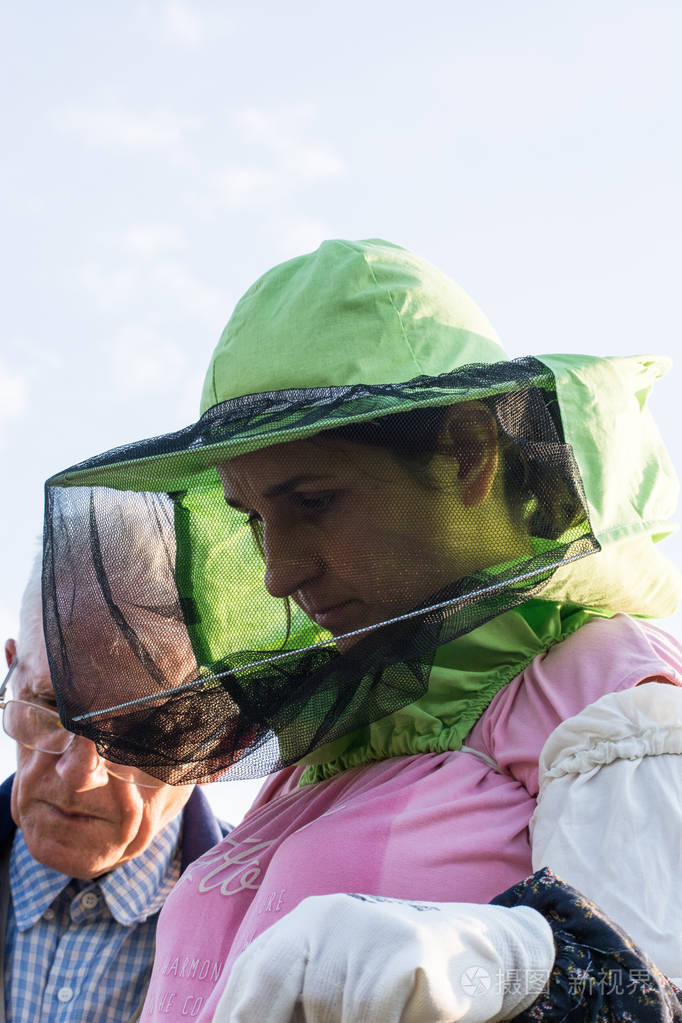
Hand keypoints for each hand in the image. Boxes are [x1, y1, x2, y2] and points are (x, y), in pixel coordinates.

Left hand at [215, 893, 554, 1022]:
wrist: (476, 950)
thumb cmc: (392, 981)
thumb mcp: (332, 984)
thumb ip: (293, 1003)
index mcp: (301, 926)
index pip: (250, 988)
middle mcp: (327, 919)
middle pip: (275, 1001)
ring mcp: (367, 932)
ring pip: (331, 1019)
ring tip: (383, 1014)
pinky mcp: (407, 956)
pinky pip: (374, 1022)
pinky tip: (409, 1015)